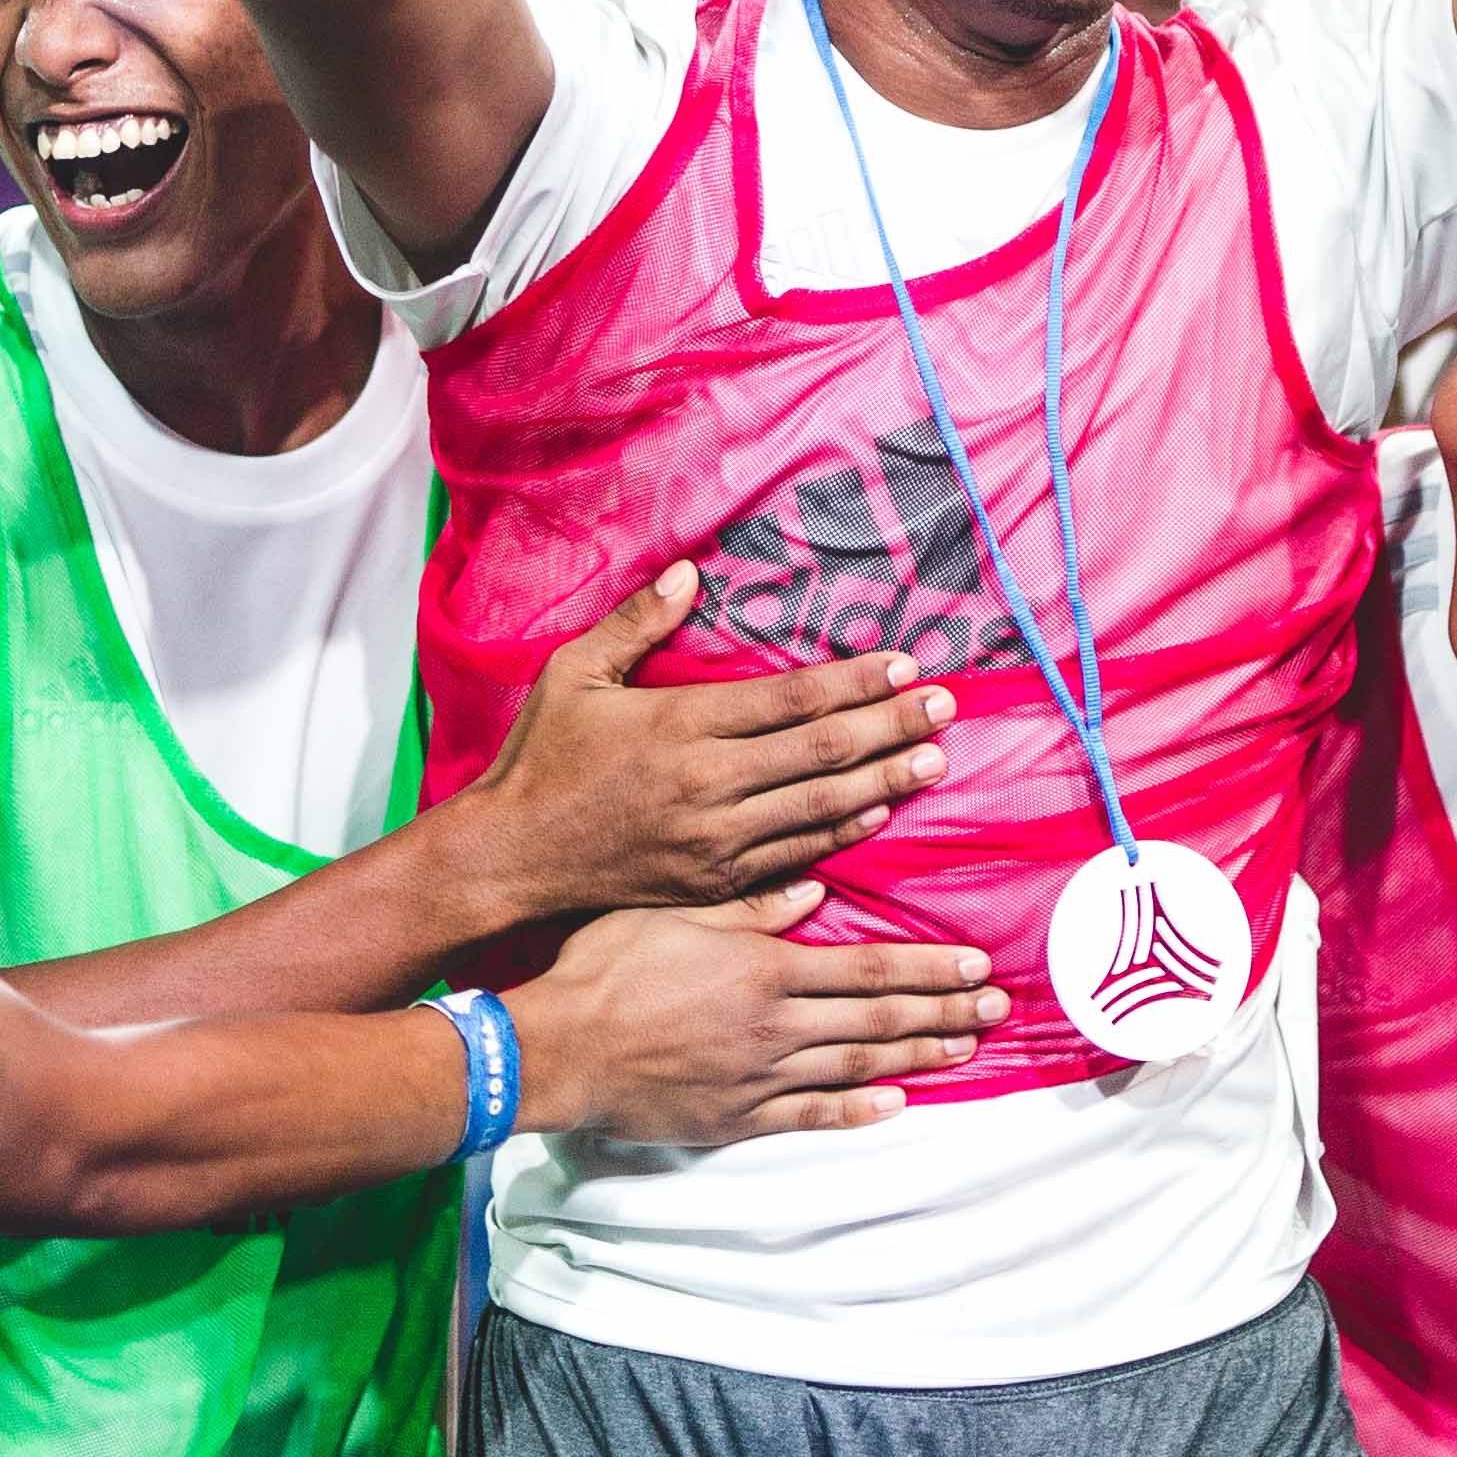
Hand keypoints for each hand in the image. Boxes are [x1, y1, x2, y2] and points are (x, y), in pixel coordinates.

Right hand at [463, 564, 955, 917]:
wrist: (512, 858)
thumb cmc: (542, 759)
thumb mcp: (574, 673)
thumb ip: (636, 622)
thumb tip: (690, 573)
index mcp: (683, 726)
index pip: (792, 700)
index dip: (855, 682)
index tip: (905, 663)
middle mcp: (710, 785)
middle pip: (822, 752)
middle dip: (891, 726)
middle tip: (945, 707)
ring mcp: (715, 841)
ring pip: (819, 807)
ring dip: (883, 781)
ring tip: (932, 761)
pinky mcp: (711, 882)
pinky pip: (792, 856)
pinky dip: (840, 833)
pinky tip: (875, 815)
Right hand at [510, 887, 1006, 1143]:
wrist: (559, 1048)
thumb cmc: (609, 965)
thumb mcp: (678, 913)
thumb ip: (751, 904)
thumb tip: (815, 890)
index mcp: (766, 968)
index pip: (869, 969)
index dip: (929, 969)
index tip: (977, 964)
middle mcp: (775, 1026)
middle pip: (878, 1022)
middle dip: (944, 1013)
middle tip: (997, 1009)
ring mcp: (759, 1079)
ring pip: (857, 1069)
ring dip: (919, 1059)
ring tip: (968, 1049)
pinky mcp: (737, 1119)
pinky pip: (810, 1116)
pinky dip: (857, 1113)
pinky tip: (896, 1106)